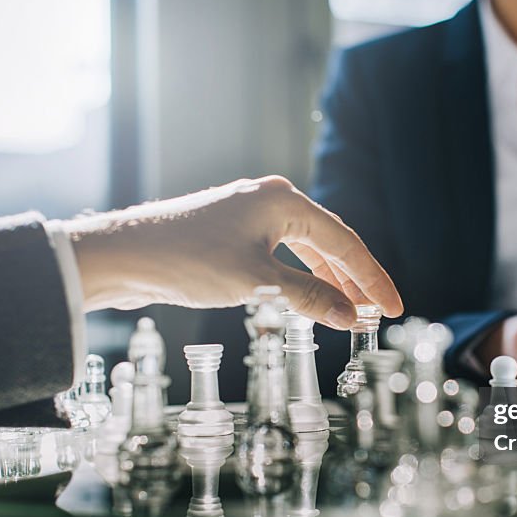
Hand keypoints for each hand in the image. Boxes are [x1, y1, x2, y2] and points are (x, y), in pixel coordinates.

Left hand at [66, 176, 402, 328]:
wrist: (122, 255)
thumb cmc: (188, 261)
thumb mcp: (257, 283)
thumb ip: (309, 298)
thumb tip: (352, 316)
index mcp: (283, 201)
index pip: (345, 243)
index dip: (373, 279)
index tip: (394, 309)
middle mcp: (270, 200)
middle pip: (329, 242)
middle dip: (356, 280)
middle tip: (379, 313)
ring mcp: (249, 215)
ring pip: (305, 249)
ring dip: (329, 281)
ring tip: (350, 311)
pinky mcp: (231, 232)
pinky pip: (281, 254)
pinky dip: (300, 278)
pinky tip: (308, 299)